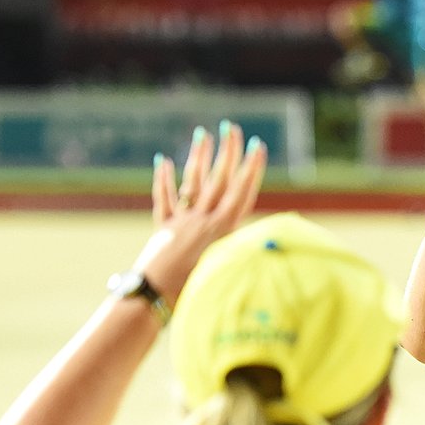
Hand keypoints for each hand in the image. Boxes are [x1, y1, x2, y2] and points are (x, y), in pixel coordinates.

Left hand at [142, 121, 266, 303]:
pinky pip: (164, 199)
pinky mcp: (164, 229)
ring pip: (193, 183)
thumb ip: (244, 253)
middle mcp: (204, 220)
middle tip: (231, 127)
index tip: (257, 146)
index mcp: (224, 230)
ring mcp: (183, 222)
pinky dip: (163, 180)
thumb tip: (268, 244)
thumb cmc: (198, 294)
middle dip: (227, 152)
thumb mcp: (229, 271)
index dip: (250, 168)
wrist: (156, 298)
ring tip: (202, 134)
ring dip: (199, 157)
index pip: (241, 191)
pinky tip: (164, 161)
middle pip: (218, 180)